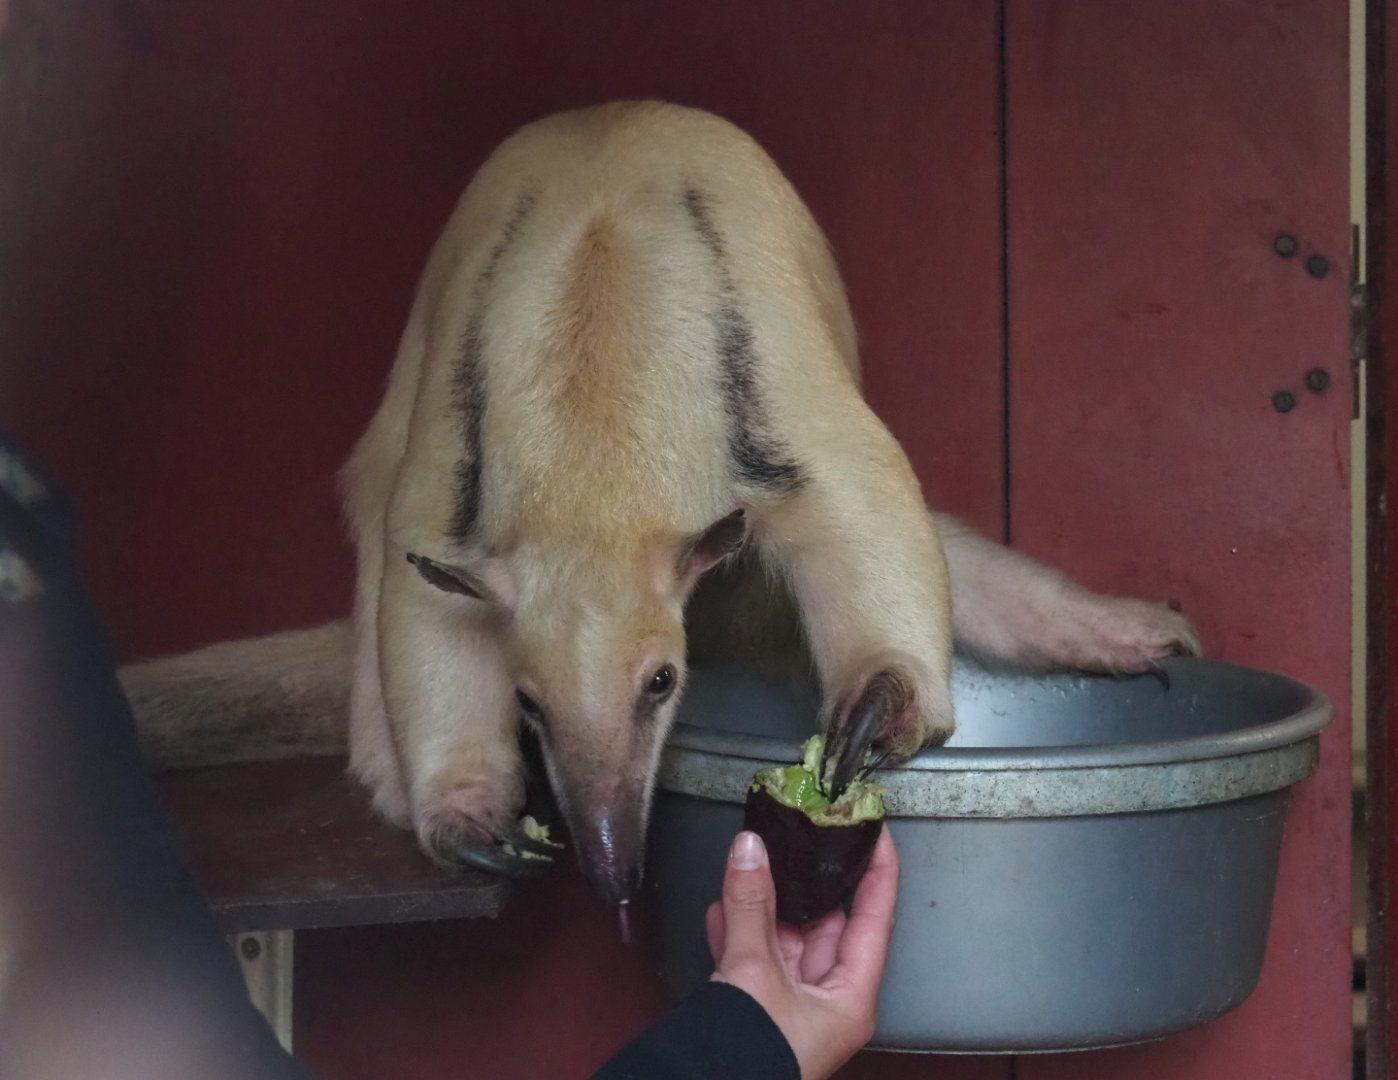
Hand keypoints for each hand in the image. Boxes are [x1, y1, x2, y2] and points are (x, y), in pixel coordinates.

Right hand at [706, 826, 898, 1079]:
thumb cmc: (751, 1053)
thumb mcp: (752, 972)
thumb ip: (751, 905)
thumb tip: (750, 847)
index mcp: (850, 997)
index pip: (875, 917)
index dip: (879, 869)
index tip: (875, 827)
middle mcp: (828, 1001)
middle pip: (827, 924)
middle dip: (810, 878)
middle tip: (803, 833)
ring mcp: (792, 1007)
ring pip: (785, 939)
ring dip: (765, 902)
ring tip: (755, 858)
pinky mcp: (758, 1012)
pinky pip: (754, 961)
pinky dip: (738, 932)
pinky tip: (720, 906)